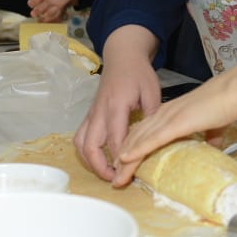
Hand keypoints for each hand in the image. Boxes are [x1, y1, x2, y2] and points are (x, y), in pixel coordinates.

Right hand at [74, 42, 160, 182]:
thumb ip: (151, 117)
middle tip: (115, 180)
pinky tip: (100, 158)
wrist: (122, 56)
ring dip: (90, 161)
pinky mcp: (89, 115)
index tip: (129, 175)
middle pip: (90, 146)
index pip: (115, 140)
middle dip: (99, 167)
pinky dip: (87, 151)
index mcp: (116, 106)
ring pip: (81, 143)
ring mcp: (92, 114)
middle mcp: (99, 112)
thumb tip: (155, 141)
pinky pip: (81, 136)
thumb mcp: (152, 92)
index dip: (120, 160)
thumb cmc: (139, 74)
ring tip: (107, 172)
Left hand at [112, 65, 236, 186]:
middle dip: (124, 158)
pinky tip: (126, 159)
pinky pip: (153, 139)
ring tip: (117, 176)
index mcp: (171, 114)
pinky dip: (138, 150)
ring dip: (127, 160)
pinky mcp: (176, 124)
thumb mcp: (214, 125)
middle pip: (137, 137)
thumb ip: (211, 135)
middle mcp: (165, 115)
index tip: (126, 165)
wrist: (234, 91)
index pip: (145, 132)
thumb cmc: (225, 105)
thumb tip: (213, 147)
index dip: (133, 147)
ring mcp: (169, 118)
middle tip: (116, 176)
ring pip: (141, 140)